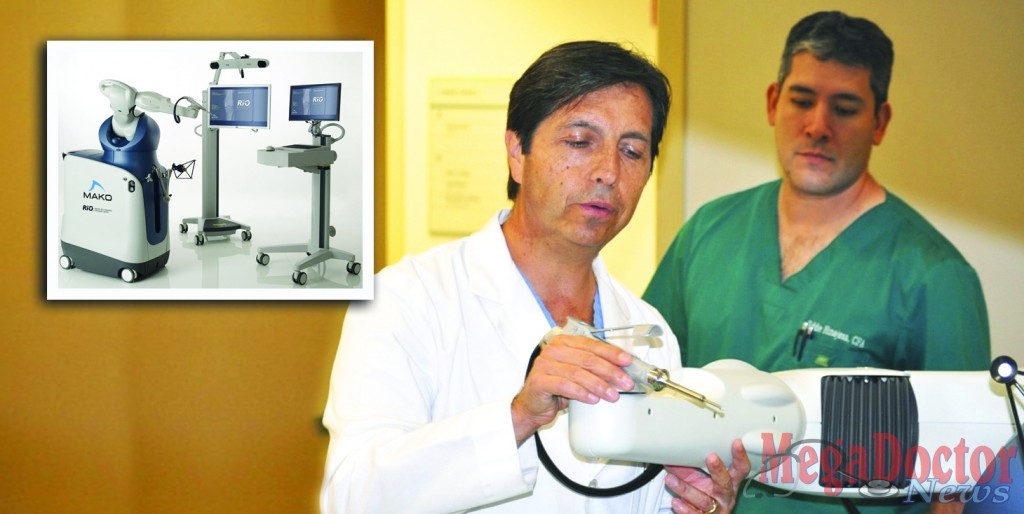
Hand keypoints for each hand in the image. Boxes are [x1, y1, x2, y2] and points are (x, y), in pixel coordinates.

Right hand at [511, 334, 634, 444]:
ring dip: (599, 384)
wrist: (534, 405)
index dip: (611, 353)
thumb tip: (622, 369)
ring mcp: (544, 365)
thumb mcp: (577, 372)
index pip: (591, 344)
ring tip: (612, 395)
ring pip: (577, 372)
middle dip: (610, 371)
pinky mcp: (539, 382)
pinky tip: (593, 399)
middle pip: (587, 358)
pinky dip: (581, 393)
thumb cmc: (557, 388)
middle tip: (625, 382)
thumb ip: (593, 366)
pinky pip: (564, 386)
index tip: (627, 361)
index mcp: (564, 342)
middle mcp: (553, 350)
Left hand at [664, 439, 750, 513]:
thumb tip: (674, 453)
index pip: (740, 469)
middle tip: (711, 457)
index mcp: (730, 483)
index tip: (736, 442)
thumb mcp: (701, 480)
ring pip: (703, 500)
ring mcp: (716, 510)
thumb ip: (691, 468)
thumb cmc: (705, 494)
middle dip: (718, 470)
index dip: (740, 457)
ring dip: (686, 489)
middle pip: (724, 484)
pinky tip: (675, 502)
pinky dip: (684, 509)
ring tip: (670, 479)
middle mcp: (725, 496)